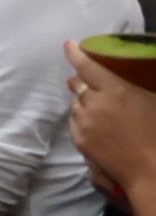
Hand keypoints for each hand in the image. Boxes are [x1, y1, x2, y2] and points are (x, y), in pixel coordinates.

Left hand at [66, 40, 155, 205]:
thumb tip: (111, 84)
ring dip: (85, 104)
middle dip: (83, 84)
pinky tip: (99, 128)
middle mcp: (94, 103)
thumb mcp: (152, 101)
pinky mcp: (79, 140)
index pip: (87, 66)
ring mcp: (84, 122)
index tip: (68, 45)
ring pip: (76, 105)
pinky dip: (83, 120)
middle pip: (79, 86)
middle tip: (94, 87)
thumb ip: (130, 88)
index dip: (76, 54)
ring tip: (105, 115)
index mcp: (115, 90)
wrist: (151, 170)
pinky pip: (75, 123)